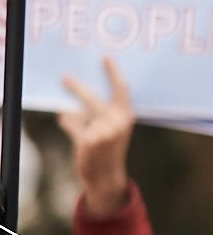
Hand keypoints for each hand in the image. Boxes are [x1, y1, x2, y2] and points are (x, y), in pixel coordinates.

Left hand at [58, 57, 134, 217]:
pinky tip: (64, 119)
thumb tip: (82, 99)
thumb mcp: (116, 129)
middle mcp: (116, 121)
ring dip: (70, 112)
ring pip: (79, 113)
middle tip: (64, 77)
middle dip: (76, 87)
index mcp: (126, 115)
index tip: (105, 58)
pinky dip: (66, 122)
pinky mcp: (88, 140)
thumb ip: (107, 113)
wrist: (107, 176)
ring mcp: (103, 131)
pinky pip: (72, 125)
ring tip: (65, 109)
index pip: (121, 89)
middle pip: (92, 98)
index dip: (113, 72)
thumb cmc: (110, 149)